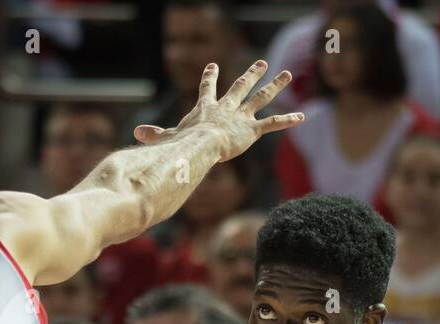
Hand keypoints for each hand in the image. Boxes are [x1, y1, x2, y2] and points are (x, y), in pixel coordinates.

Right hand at [132, 60, 302, 162]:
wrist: (201, 144)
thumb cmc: (183, 143)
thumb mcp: (168, 137)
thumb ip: (155, 135)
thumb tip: (137, 133)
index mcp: (206, 108)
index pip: (207, 88)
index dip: (209, 77)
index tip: (211, 65)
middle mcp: (226, 108)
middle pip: (241, 86)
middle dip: (252, 74)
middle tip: (262, 63)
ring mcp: (240, 117)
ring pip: (261, 98)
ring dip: (275, 85)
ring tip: (287, 74)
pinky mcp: (252, 130)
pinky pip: (272, 124)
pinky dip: (288, 120)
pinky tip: (302, 117)